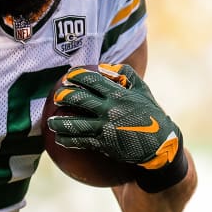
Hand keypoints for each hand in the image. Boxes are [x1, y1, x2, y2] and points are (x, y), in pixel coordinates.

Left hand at [46, 64, 187, 190]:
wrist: (161, 145)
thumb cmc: (152, 115)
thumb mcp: (143, 91)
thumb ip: (126, 75)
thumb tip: (106, 66)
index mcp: (118, 94)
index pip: (92, 80)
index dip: (77, 77)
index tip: (68, 77)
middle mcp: (110, 109)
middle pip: (79, 100)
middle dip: (64, 96)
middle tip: (56, 97)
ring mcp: (106, 128)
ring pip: (76, 124)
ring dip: (59, 122)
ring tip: (50, 123)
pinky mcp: (104, 144)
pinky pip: (81, 142)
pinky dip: (68, 140)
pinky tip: (60, 140)